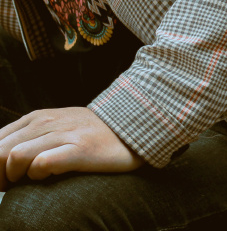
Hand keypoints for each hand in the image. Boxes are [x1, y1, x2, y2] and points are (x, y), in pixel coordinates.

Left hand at [0, 107, 142, 189]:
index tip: (2, 179)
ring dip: (14, 176)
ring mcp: (64, 134)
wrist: (134, 126)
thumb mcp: (56, 128)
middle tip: (8, 186)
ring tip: (26, 182)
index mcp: (37, 117)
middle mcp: (46, 122)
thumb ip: (30, 138)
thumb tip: (4, 159)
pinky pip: (42, 164)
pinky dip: (37, 173)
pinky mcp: (80, 149)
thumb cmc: (92, 134)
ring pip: (15, 157)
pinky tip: (48, 176)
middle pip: (0, 151)